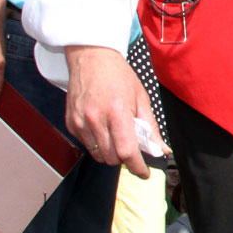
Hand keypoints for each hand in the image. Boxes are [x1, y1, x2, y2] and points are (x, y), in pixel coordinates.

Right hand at [64, 46, 160, 178]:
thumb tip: (162, 150)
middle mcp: (95, 120)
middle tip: (132, 147)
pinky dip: (97, 143)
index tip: (144, 173)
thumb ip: (151, 128)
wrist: (91, 59)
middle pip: (112, 157)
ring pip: (98, 154)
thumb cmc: (118, 76)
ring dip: (110, 152)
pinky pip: (86, 145)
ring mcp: (80, 123)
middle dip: (125, 158)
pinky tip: (103, 127)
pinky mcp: (70, 124)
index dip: (137, 167)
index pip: (127, 151)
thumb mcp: (141, 99)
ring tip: (117, 134)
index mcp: (117, 112)